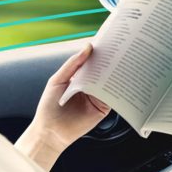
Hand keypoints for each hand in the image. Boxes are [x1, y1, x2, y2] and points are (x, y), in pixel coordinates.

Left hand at [23, 44, 109, 159]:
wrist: (50, 132)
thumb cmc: (49, 106)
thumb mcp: (58, 80)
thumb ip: (73, 64)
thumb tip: (88, 47)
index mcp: (79, 77)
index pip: (92, 61)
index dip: (99, 52)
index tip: (109, 40)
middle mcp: (90, 86)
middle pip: (103, 70)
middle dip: (111, 61)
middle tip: (120, 49)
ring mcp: (97, 97)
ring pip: (110, 82)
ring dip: (116, 73)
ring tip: (122, 62)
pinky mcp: (103, 108)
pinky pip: (113, 97)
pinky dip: (117, 90)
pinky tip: (119, 82)